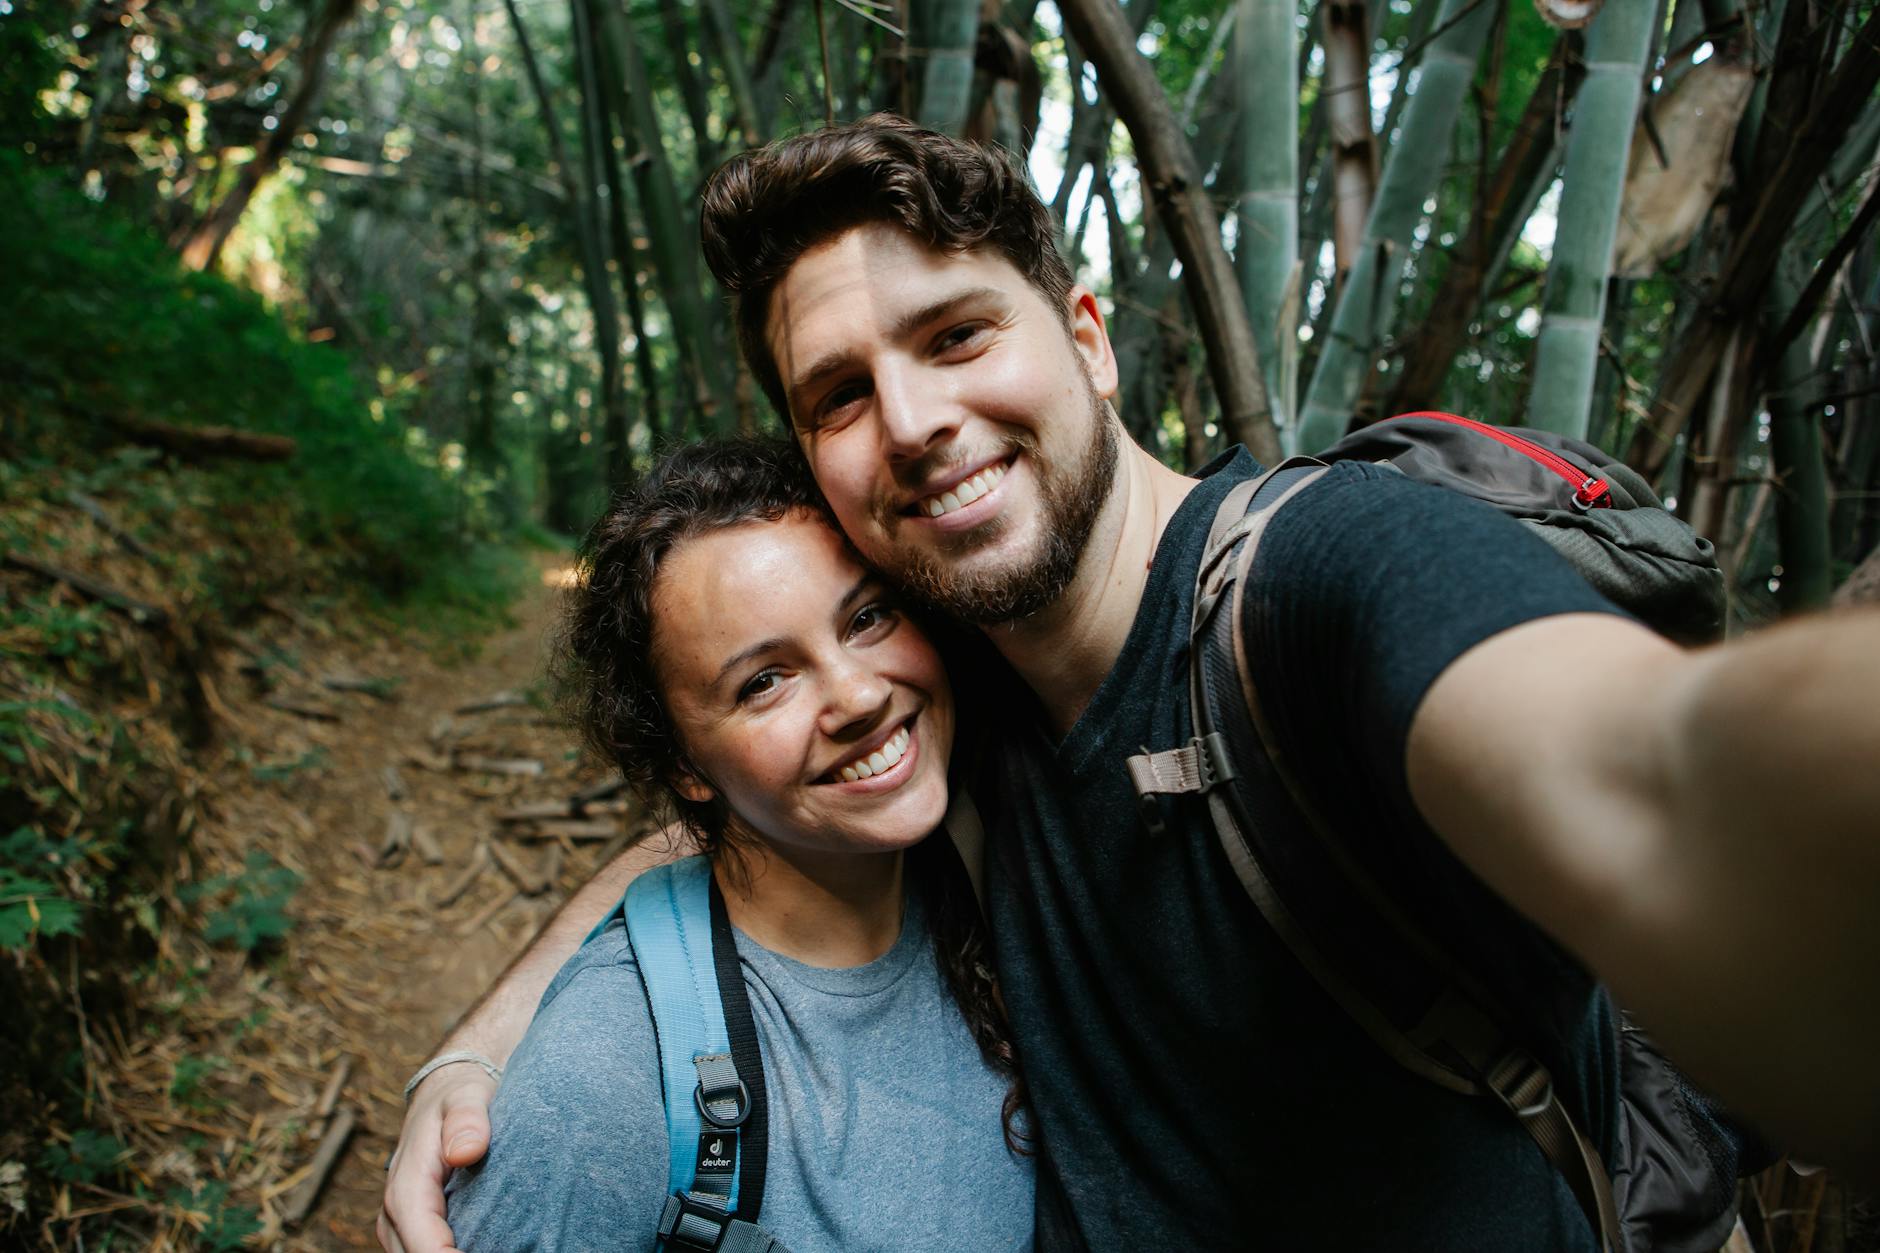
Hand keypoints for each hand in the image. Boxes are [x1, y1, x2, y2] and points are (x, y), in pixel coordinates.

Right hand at [376, 1063, 497, 1252]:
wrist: (444, 1095)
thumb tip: (465, 1151)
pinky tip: (495, 1245)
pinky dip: (459, 1252)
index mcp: (406, 1188)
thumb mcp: (465, 1096)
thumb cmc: (457, 1096)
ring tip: (512, 1247)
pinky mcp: (420, 1230)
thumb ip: (465, 1120)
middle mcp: (397, 1215)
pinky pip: (433, 1251)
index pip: (425, 1246)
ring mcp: (405, 1227)